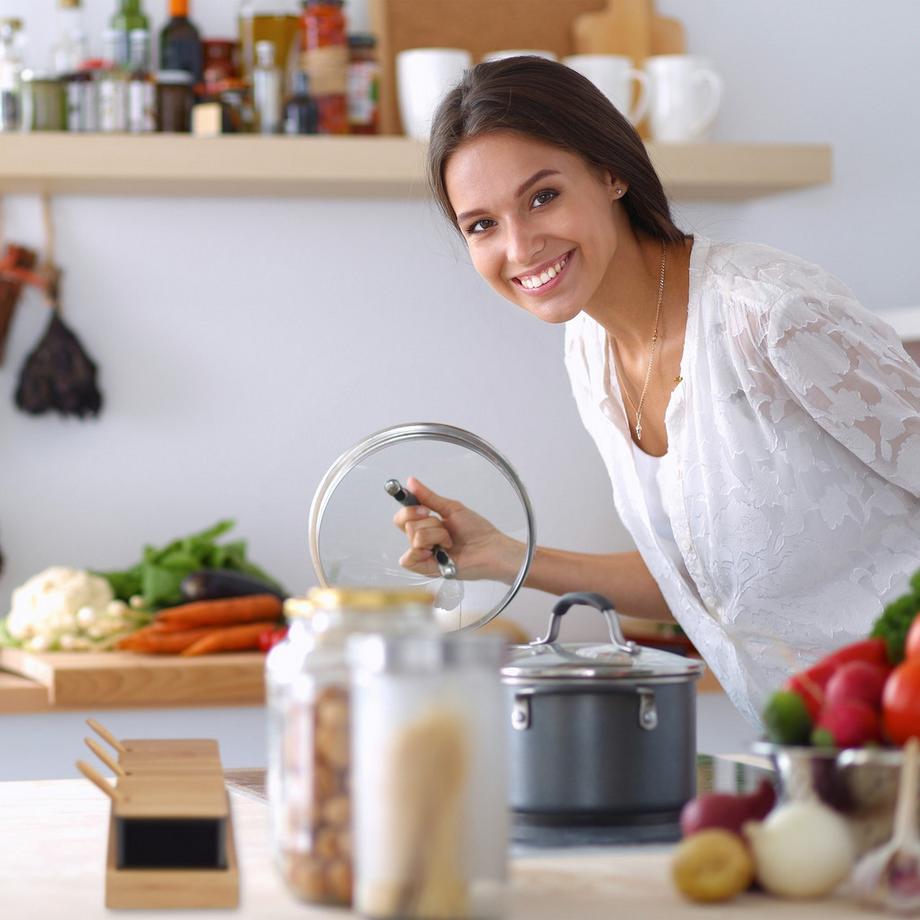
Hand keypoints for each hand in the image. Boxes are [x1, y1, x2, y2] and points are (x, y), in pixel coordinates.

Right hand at [392, 476, 523, 582]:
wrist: (490, 548)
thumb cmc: (477, 530)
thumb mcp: (451, 508)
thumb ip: (428, 497)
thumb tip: (411, 482)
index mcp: (426, 525)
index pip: (402, 517)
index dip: (409, 510)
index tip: (425, 509)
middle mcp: (422, 540)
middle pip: (406, 525)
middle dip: (429, 522)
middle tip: (444, 526)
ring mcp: (424, 555)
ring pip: (414, 537)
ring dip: (436, 536)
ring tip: (449, 541)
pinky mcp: (426, 568)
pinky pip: (409, 559)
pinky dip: (425, 550)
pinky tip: (440, 552)